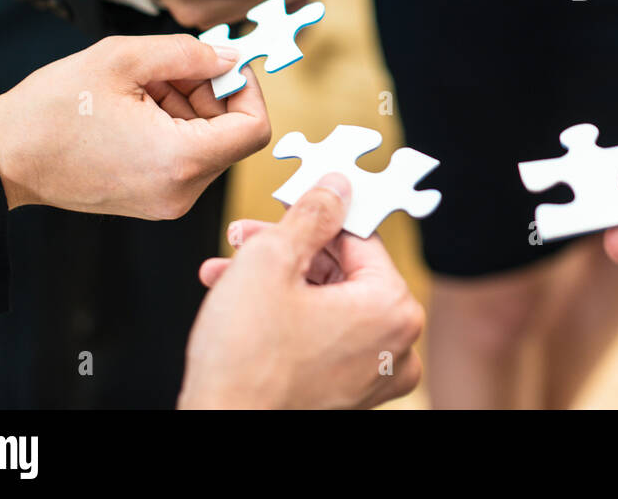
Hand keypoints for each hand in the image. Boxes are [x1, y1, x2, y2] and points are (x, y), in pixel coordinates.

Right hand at [0, 35, 270, 218]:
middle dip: (210, 93)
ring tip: (142, 85)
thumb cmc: (52, 109)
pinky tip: (136, 106)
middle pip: (232, 134)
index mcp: (181, 161)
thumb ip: (189, 54)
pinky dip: (173, 125)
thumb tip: (230, 59)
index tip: (221, 65)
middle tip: (167, 68)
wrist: (0, 158)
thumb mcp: (123, 59)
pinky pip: (185, 157)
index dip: (247, 89)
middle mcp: (182, 192)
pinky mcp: (153, 200)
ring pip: (209, 143)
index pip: (255, 128)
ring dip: (189, 106)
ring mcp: (168, 201)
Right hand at [178, 177, 424, 408]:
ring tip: (229, 272)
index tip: (285, 207)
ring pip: (327, 302)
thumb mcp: (271, 261)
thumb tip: (335, 187)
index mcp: (393, 307)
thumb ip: (310, 214)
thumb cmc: (246, 362)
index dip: (313, 216)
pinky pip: (324, 336)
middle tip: (245, 240)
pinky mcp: (348, 394)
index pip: (358, 237)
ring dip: (276, 281)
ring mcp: (373, 374)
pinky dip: (287, 317)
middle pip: (342, 270)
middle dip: (288, 251)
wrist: (221, 429)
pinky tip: (241, 304)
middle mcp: (396, 344)